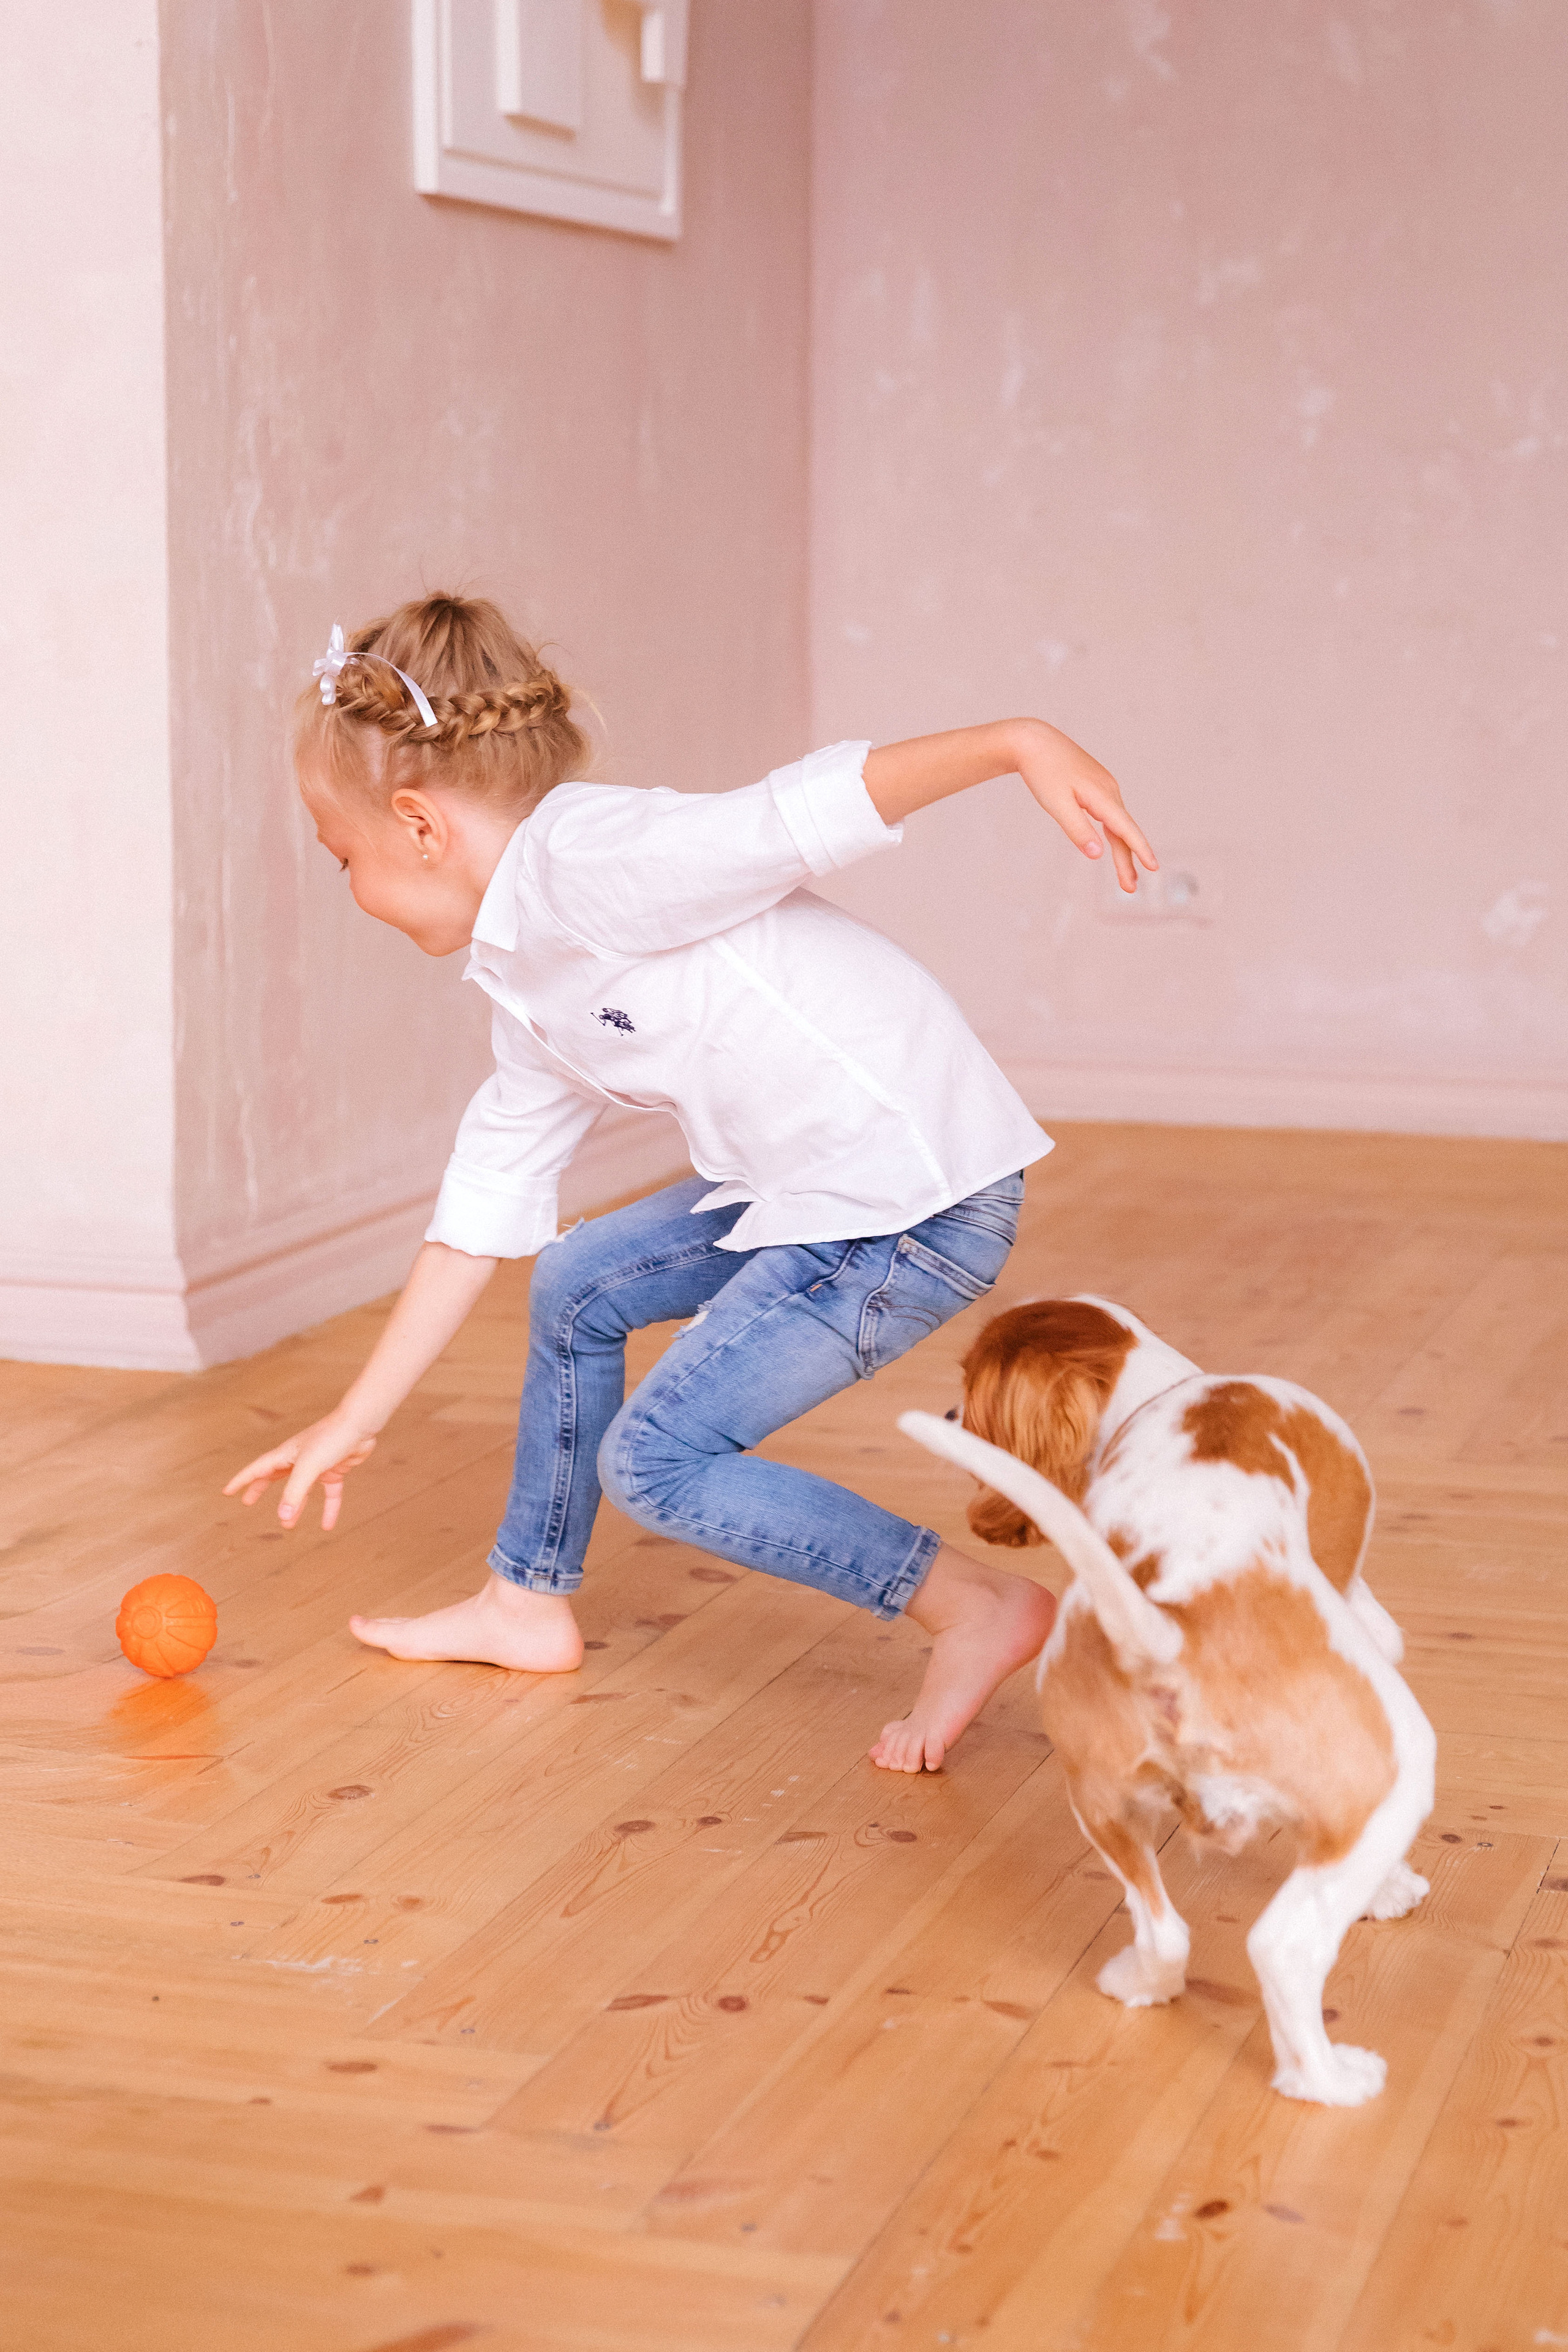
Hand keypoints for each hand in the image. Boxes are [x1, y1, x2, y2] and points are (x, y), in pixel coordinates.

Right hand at [222, 1409, 378, 1531]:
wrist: (361, 1425)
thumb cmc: (331, 1439)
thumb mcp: (308, 1467)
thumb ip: (294, 1493)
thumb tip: (283, 1518)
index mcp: (285, 1454)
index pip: (257, 1469)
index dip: (242, 1480)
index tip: (227, 1491)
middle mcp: (298, 1459)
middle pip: (274, 1476)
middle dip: (260, 1489)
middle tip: (247, 1502)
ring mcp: (317, 1464)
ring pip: (301, 1490)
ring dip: (294, 1506)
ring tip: (288, 1525)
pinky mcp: (335, 1469)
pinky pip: (329, 1494)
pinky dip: (328, 1509)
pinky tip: (327, 1526)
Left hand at [1013, 719, 1157, 893]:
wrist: (1034, 742)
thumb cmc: (1043, 772)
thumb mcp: (1057, 805)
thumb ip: (1077, 830)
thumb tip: (1097, 855)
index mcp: (1102, 796)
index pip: (1126, 829)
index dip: (1140, 849)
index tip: (1153, 867)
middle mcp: (1109, 790)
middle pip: (1123, 831)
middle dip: (1128, 861)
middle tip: (1129, 889)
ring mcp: (1104, 786)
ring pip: (1117, 824)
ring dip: (1122, 850)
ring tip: (1125, 876)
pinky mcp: (1096, 785)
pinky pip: (1110, 815)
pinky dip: (1114, 834)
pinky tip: (1113, 844)